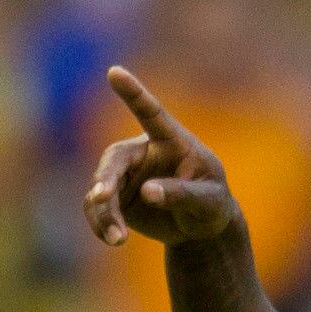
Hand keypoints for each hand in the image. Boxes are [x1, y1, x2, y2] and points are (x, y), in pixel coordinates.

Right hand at [82, 66, 238, 246]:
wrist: (200, 228)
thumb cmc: (212, 205)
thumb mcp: (209, 201)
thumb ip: (183, 194)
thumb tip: (149, 191)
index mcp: (172, 141)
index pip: (151, 113)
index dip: (133, 93)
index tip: (115, 72)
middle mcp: (143, 152)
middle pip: (116, 158)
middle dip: (107, 177)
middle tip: (101, 196)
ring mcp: (126, 174)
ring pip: (102, 186)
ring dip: (103, 211)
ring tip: (118, 238)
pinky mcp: (115, 196)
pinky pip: (98, 207)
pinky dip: (102, 224)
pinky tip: (114, 240)